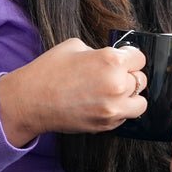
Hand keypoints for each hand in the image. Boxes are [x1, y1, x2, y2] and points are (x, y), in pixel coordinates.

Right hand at [0, 38, 147, 146]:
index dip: (130, 57)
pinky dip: (119, 110)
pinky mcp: (107, 124)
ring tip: (113, 92)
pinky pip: (125, 116)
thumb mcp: (75, 46)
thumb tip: (114, 58)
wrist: (30, 101)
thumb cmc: (48, 71)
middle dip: (129, 76)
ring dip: (130, 96)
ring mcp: (114, 108)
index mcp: (111, 61)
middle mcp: (117, 85)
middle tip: (113, 76)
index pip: (140, 58)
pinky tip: (101, 103)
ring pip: (140, 102)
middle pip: (141, 79)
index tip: (124, 59)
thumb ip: (101, 52)